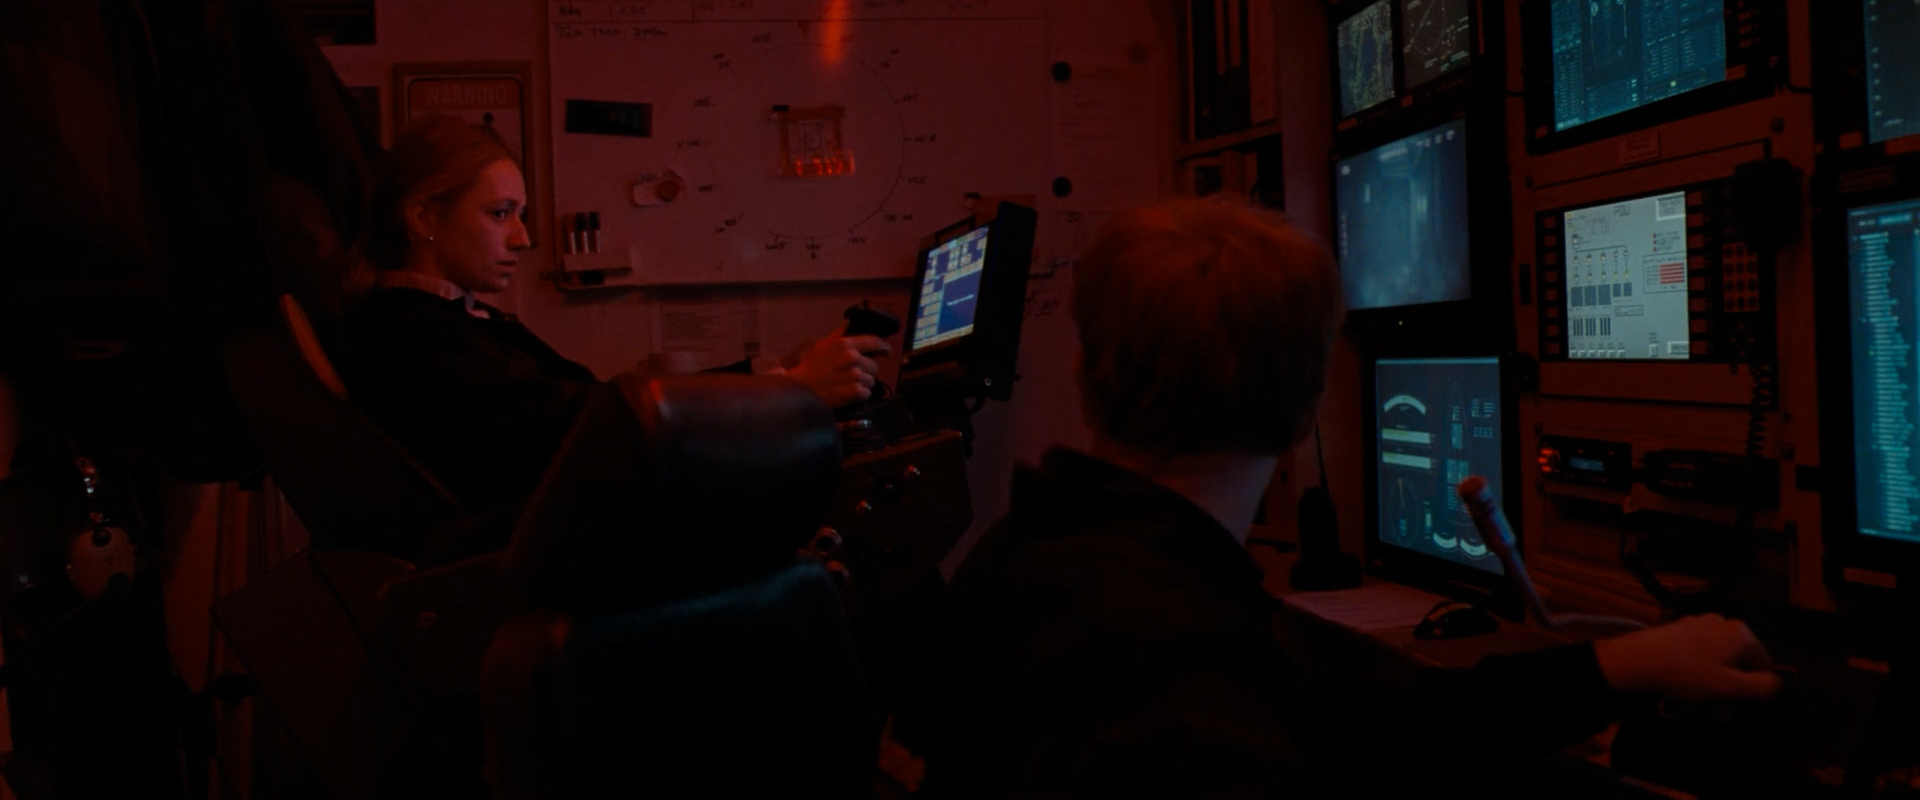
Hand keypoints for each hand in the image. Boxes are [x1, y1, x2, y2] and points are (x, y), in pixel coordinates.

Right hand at [782, 322, 890, 407]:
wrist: (797, 389)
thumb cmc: (805, 367)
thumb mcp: (818, 345)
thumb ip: (837, 335)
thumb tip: (848, 323)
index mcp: (845, 344)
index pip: (874, 342)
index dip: (883, 347)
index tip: (885, 351)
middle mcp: (853, 358)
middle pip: (874, 366)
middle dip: (866, 371)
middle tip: (853, 375)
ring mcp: (854, 376)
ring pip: (870, 381)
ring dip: (862, 385)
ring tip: (847, 386)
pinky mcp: (854, 392)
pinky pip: (866, 394)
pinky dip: (859, 396)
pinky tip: (847, 395)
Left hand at [1593, 613, 1782, 701]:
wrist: (1634, 661)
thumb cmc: (1687, 675)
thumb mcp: (1730, 688)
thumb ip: (1762, 687)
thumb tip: (1779, 683)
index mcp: (1741, 633)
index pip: (1765, 663)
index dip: (1758, 689)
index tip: (1742, 707)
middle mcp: (1723, 622)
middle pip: (1740, 661)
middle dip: (1734, 690)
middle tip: (1721, 714)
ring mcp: (1698, 624)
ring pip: (1719, 659)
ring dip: (1716, 684)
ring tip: (1703, 705)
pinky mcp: (1678, 630)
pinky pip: (1699, 654)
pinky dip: (1699, 671)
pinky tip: (1686, 687)